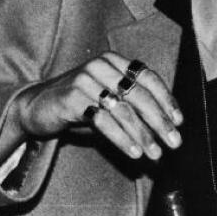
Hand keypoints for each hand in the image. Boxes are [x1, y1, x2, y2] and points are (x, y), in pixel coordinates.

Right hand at [11, 51, 182, 160]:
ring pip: (123, 110)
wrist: (37, 106)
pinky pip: (103, 121)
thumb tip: (166, 128)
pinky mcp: (71, 98)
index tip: (179, 121)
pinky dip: (121, 138)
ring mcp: (85, 80)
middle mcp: (101, 66)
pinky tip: (133, 152)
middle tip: (174, 142)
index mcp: (114, 62)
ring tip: (154, 153)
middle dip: (160, 122)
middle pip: (139, 95)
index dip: (166, 99)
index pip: (148, 77)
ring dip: (143, 135)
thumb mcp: (108, 99)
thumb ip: (133, 106)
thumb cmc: (80, 104)